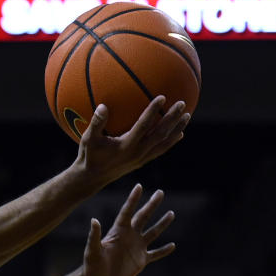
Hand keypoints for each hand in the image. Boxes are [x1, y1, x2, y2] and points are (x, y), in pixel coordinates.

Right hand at [75, 96, 190, 184]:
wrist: (92, 178)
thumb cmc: (88, 156)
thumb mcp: (88, 139)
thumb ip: (96, 123)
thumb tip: (103, 105)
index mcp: (126, 146)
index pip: (143, 126)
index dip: (153, 111)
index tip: (162, 97)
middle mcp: (137, 153)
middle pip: (160, 134)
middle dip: (172, 118)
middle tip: (182, 103)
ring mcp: (141, 158)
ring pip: (164, 143)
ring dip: (177, 129)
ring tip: (187, 116)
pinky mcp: (142, 162)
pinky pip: (160, 150)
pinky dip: (171, 141)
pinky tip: (178, 134)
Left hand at [82, 184, 174, 275]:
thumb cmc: (91, 266)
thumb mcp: (92, 250)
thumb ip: (94, 236)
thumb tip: (94, 220)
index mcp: (118, 231)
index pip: (127, 212)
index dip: (133, 199)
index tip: (139, 186)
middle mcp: (129, 236)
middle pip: (143, 217)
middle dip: (151, 205)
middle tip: (160, 192)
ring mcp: (136, 248)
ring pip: (152, 233)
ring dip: (162, 223)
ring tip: (171, 213)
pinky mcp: (140, 261)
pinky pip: (155, 254)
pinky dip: (164, 250)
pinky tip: (173, 245)